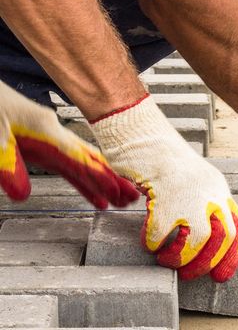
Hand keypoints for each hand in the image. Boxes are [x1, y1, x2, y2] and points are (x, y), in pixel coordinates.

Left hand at [0, 81, 138, 207]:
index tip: (115, 191)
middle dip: (112, 180)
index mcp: (45, 128)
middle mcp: (54, 132)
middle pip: (90, 160)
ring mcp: (51, 138)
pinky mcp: (44, 144)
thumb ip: (8, 166)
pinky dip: (84, 181)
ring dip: (102, 183)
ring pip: (84, 164)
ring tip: (121, 200)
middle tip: (132, 196)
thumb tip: (22, 193)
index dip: (98, 176)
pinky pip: (70, 166)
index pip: (78, 157)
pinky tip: (94, 195)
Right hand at [90, 95, 237, 281]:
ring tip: (166, 261)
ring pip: (199, 239)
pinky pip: (161, 232)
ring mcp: (189, 194)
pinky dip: (154, 243)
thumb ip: (202, 205)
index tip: (222, 275)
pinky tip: (147, 243)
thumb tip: (201, 241)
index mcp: (219, 189)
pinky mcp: (164, 196)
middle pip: (223, 237)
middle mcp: (211, 192)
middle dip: (208, 262)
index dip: (233, 254)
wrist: (140, 133)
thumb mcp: (194, 182)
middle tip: (190, 275)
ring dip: (182, 257)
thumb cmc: (161, 160)